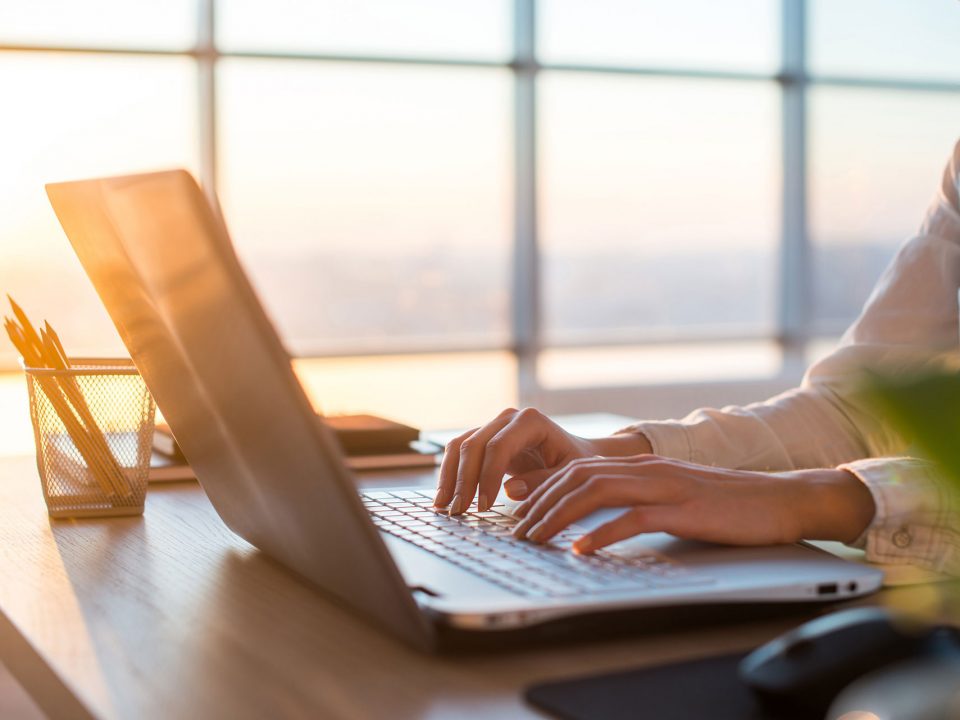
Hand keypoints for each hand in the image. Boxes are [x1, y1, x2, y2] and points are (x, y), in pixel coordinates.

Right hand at [433, 407, 650, 513]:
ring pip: (460, 447)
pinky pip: (458, 452)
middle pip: (474, 446)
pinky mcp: (483, 438)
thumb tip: (509, 489)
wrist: (575, 453)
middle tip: (459, 512)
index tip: (483, 507)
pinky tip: (444, 498)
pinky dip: (449, 474)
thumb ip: (543, 481)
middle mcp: (507, 418)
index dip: (487, 476)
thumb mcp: (569, 475)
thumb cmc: (576, 463)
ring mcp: (493, 425)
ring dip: (449, 478)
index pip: (498, 447)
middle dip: (464, 481)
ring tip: (444, 508)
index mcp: (530, 421)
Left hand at [511, 455, 875, 553]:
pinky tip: (581, 550)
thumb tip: (597, 520)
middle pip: (578, 476)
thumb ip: (636, 500)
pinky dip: (602, 534)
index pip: (577, 468)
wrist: (780, 499)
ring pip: (596, 491)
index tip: (516, 509)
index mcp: (642, 465)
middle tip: (516, 530)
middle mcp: (647, 469)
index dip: (542, 487)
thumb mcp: (673, 496)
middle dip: (540, 503)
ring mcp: (665, 486)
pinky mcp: (684, 509)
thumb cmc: (726, 504)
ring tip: (535, 538)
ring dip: (559, 516)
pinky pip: (634, 518)